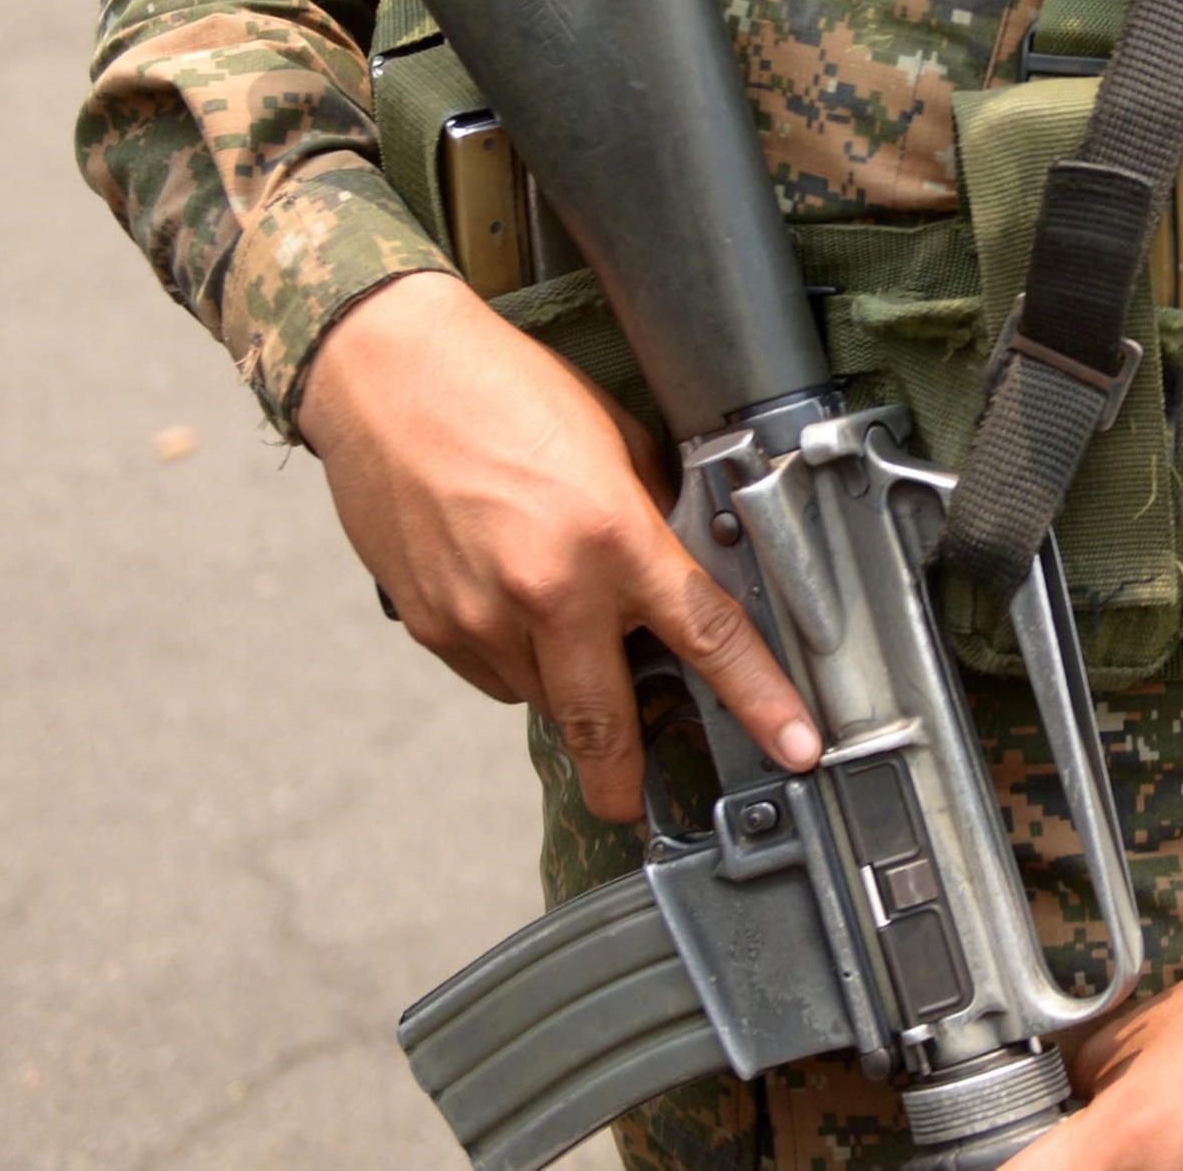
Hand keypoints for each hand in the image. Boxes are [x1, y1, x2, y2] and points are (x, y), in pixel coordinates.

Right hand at [298, 271, 817, 819]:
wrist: (388, 377)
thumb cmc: (506, 390)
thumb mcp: (614, 442)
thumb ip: (650, 516)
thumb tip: (679, 564)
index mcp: (613, 537)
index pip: (710, 637)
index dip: (761, 701)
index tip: (794, 748)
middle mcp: (549, 592)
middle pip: (603, 723)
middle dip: (622, 779)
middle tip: (634, 805)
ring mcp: (482, 618)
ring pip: (543, 698)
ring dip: (567, 689)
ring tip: (568, 631)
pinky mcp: (432, 627)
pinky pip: (492, 674)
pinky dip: (515, 660)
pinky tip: (512, 604)